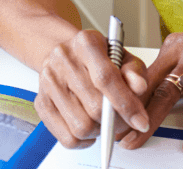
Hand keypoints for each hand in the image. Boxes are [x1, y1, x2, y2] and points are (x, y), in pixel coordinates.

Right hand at [35, 29, 149, 147]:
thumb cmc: (98, 57)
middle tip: (123, 120)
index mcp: (85, 42)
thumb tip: (138, 87)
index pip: (105, 77)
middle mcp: (62, 59)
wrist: (66, 53)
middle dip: (116, 121)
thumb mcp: (122, 57)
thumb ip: (134, 71)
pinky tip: (90, 127)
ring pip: (81, 127)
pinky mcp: (41, 102)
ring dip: (99, 131)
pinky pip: (67, 138)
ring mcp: (48, 81)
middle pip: (94, 107)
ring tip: (104, 120)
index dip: (126, 103)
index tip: (140, 121)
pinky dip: (84, 141)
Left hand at [120, 20, 182, 153]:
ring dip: (151, 119)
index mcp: (174, 44)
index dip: (128, 94)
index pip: (144, 73)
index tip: (118, 112)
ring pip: (167, 94)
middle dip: (131, 109)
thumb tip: (160, 90)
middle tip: (120, 129)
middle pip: (149, 84)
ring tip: (140, 136)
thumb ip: (180, 68)